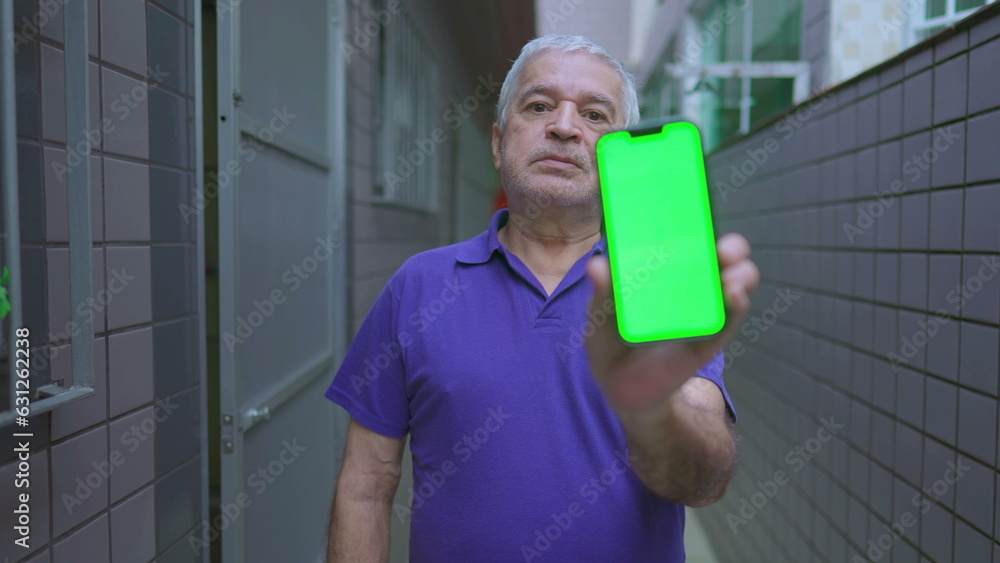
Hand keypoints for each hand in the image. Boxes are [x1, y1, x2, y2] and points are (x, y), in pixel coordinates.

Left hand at [584, 233, 759, 413]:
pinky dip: (735, 308)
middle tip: (726, 248)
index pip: (690, 243)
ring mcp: (701, 313)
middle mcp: (689, 289)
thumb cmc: (610, 344)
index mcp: (664, 274)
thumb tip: (597, 265)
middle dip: (732, 249)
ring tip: (734, 277)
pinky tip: (734, 296)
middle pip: (721, 261)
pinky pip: (727, 322)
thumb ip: (601, 294)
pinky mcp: (708, 341)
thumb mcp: (600, 317)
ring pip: (734, 287)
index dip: (702, 226)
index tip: (706, 211)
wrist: (622, 390)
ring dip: (740, 277)